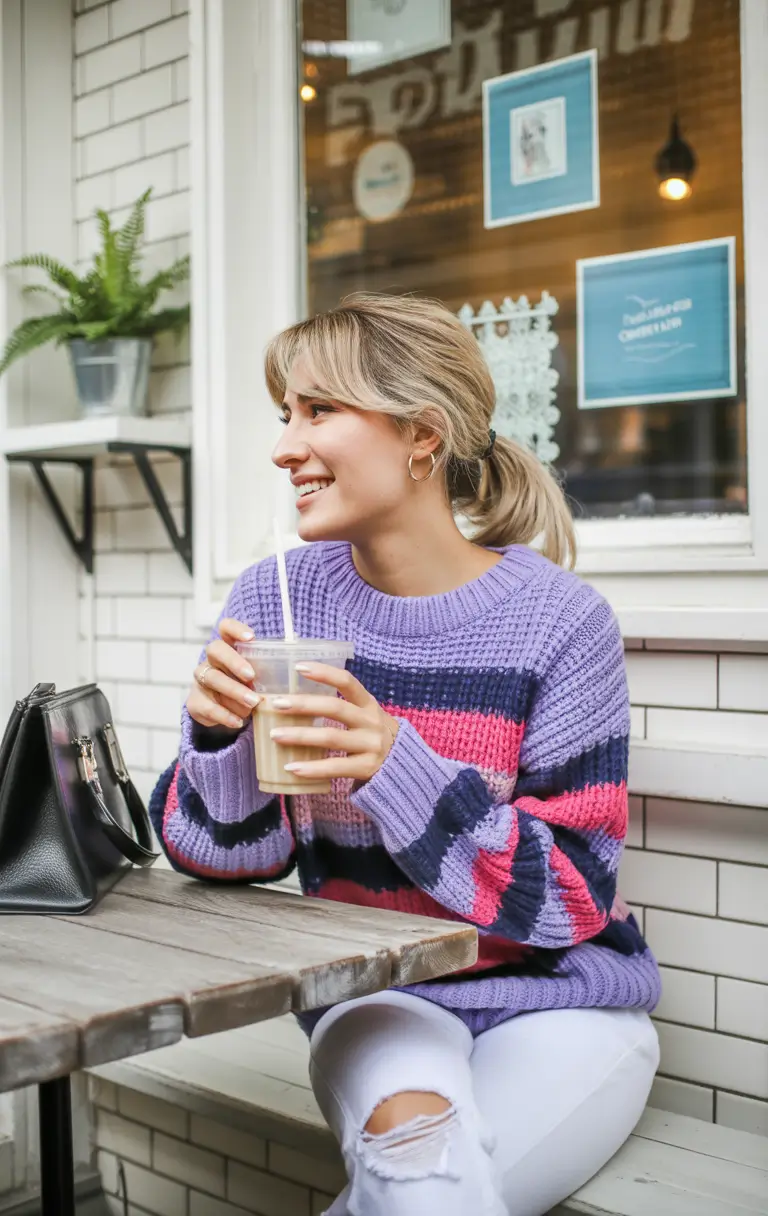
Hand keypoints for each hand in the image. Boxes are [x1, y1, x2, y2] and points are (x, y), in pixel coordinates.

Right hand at [187, 618, 262, 729]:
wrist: (225, 716)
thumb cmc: (248, 690)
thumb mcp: (260, 679)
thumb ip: (270, 672)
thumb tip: (297, 671)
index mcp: (229, 648)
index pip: (225, 628)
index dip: (235, 628)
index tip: (251, 637)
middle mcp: (212, 660)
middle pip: (215, 649)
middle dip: (234, 661)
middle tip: (251, 676)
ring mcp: (201, 680)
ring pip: (212, 678)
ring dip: (234, 691)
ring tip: (253, 703)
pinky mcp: (195, 702)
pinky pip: (206, 706)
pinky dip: (223, 714)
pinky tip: (238, 721)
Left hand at [268, 663, 398, 783]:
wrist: (402, 766)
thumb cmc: (370, 736)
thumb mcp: (364, 716)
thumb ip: (340, 707)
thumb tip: (294, 698)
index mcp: (368, 704)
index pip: (347, 681)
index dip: (324, 672)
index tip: (299, 667)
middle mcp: (371, 722)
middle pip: (335, 708)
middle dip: (303, 705)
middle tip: (276, 704)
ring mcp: (371, 745)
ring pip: (331, 737)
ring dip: (300, 736)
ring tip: (275, 735)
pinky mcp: (367, 768)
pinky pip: (335, 767)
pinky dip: (311, 768)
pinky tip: (290, 767)